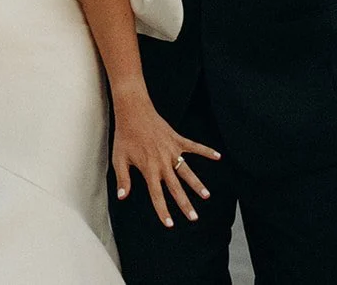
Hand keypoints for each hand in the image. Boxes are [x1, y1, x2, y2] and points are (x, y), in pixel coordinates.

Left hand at [111, 102, 219, 227]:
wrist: (133, 112)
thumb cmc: (125, 137)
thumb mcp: (118, 159)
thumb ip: (122, 179)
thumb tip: (122, 197)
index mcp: (148, 169)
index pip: (157, 195)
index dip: (163, 210)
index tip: (170, 224)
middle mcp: (163, 162)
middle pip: (176, 187)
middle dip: (185, 204)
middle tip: (194, 218)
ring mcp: (172, 150)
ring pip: (187, 171)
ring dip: (197, 184)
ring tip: (206, 196)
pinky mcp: (177, 139)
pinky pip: (194, 146)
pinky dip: (206, 151)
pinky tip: (218, 156)